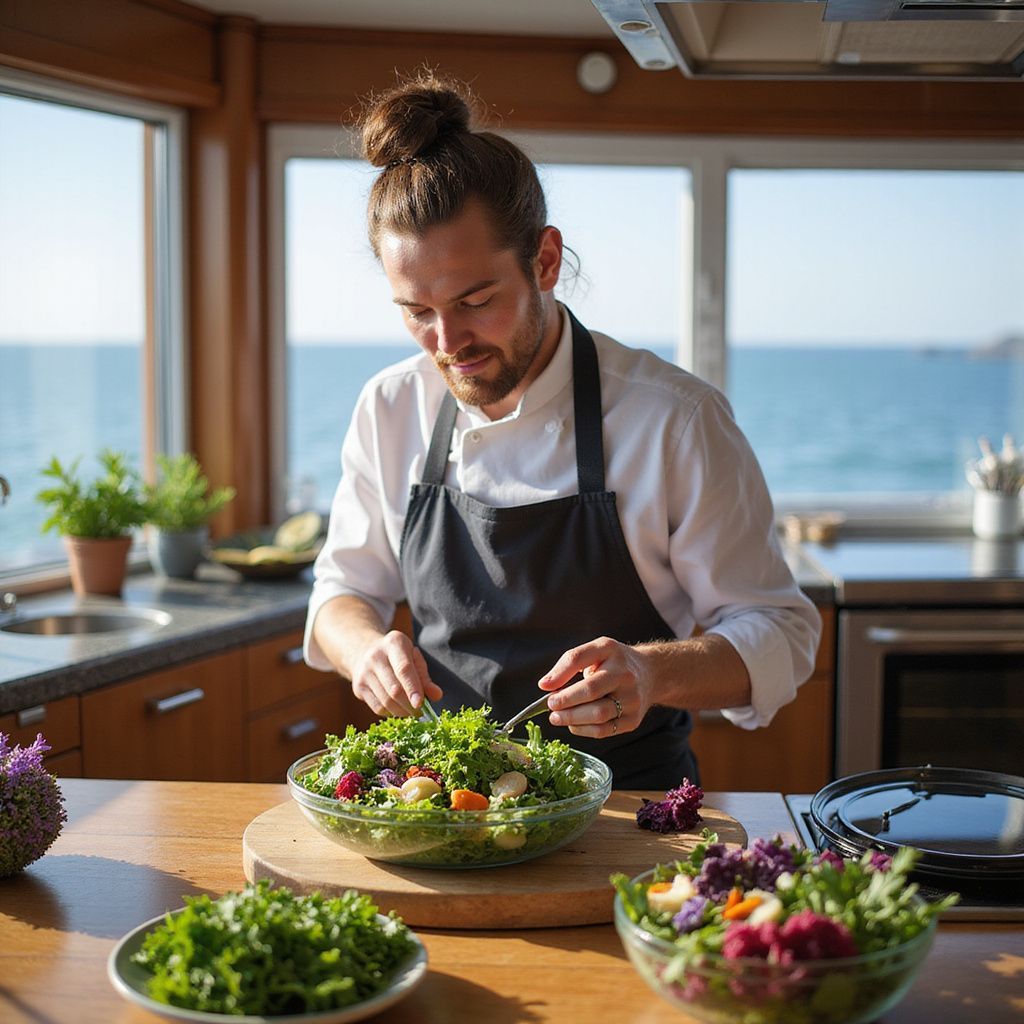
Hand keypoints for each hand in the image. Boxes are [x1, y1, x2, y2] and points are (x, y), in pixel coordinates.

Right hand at [351, 630, 442, 716]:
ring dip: (402, 711)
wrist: (365, 651)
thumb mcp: (414, 658)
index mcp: (394, 643)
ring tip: (412, 711)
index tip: (421, 704)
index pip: (404, 669)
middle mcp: (375, 656)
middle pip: (394, 689)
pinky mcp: (358, 687)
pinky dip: (391, 713)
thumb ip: (425, 678)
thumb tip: (437, 696)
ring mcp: (364, 672)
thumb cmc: (397, 656)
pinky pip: (378, 707)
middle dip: (409, 705)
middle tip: (421, 712)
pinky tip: (399, 709)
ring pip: (386, 701)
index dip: (413, 688)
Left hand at [537, 636, 654, 738]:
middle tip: (551, 707)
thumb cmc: (615, 663)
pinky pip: (604, 730)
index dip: (560, 674)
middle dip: (565, 702)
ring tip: (557, 717)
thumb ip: (569, 663)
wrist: (651, 674)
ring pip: (598, 715)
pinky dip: (583, 730)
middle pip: (591, 691)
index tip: (545, 688)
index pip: (580, 659)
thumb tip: (545, 685)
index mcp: (611, 651)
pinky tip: (573, 725)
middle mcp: (625, 675)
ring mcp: (632, 699)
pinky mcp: (633, 720)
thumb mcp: (595, 651)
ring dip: (572, 719)